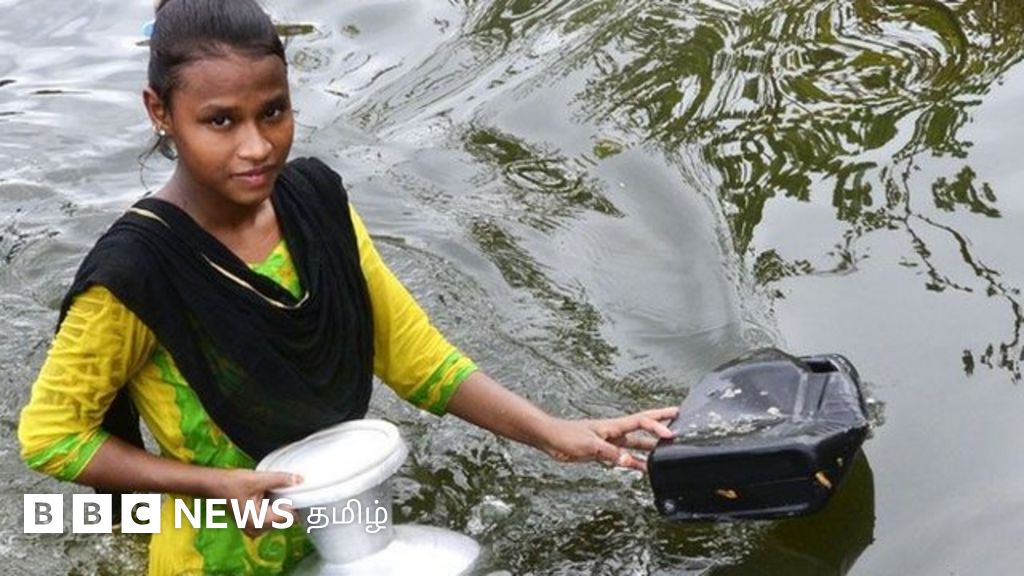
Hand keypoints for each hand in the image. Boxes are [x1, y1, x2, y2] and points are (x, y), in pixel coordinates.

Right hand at [206, 468, 301, 537]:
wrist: (213, 485)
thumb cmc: (231, 483)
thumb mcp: (258, 479)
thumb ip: (280, 480)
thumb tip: (299, 480)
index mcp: (258, 522)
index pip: (288, 517)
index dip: (296, 503)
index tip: (300, 492)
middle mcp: (256, 529)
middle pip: (284, 519)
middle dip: (287, 504)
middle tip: (285, 488)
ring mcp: (253, 528)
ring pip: (277, 518)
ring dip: (280, 505)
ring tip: (271, 491)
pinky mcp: (252, 523)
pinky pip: (269, 516)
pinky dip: (272, 506)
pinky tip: (267, 495)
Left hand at [538, 406, 678, 471]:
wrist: (550, 439)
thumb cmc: (566, 436)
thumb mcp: (589, 445)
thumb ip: (610, 453)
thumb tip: (629, 461)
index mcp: (613, 425)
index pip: (641, 422)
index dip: (657, 427)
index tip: (670, 435)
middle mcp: (615, 432)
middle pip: (643, 427)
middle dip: (660, 422)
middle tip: (678, 416)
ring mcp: (610, 442)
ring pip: (636, 444)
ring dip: (651, 448)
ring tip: (668, 452)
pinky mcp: (603, 452)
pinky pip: (624, 458)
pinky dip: (634, 463)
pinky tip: (643, 469)